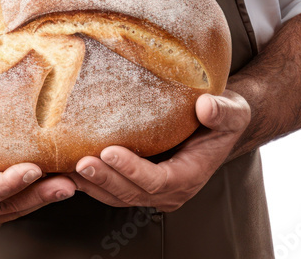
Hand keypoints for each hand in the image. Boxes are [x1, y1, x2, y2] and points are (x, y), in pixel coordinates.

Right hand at [0, 103, 75, 230]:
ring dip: (41, 198)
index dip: (5, 184)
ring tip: (73, 183)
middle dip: (36, 196)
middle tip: (68, 182)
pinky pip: (9, 203)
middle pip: (2, 206)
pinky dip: (33, 195)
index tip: (31, 169)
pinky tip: (56, 181)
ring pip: (10, 209)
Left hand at [68, 90, 250, 211]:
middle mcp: (170, 189)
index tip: (109, 151)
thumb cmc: (223, 117)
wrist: (218, 124)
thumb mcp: (232, 111)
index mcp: (189, 175)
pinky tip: (69, 168)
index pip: (157, 180)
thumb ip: (221, 111)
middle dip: (105, 179)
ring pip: (118, 195)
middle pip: (132, 192)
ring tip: (67, 168)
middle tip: (81, 161)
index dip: (132, 170)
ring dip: (93, 184)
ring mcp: (152, 188)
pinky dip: (91, 181)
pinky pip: (112, 187)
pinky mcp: (138, 180)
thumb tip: (206, 106)